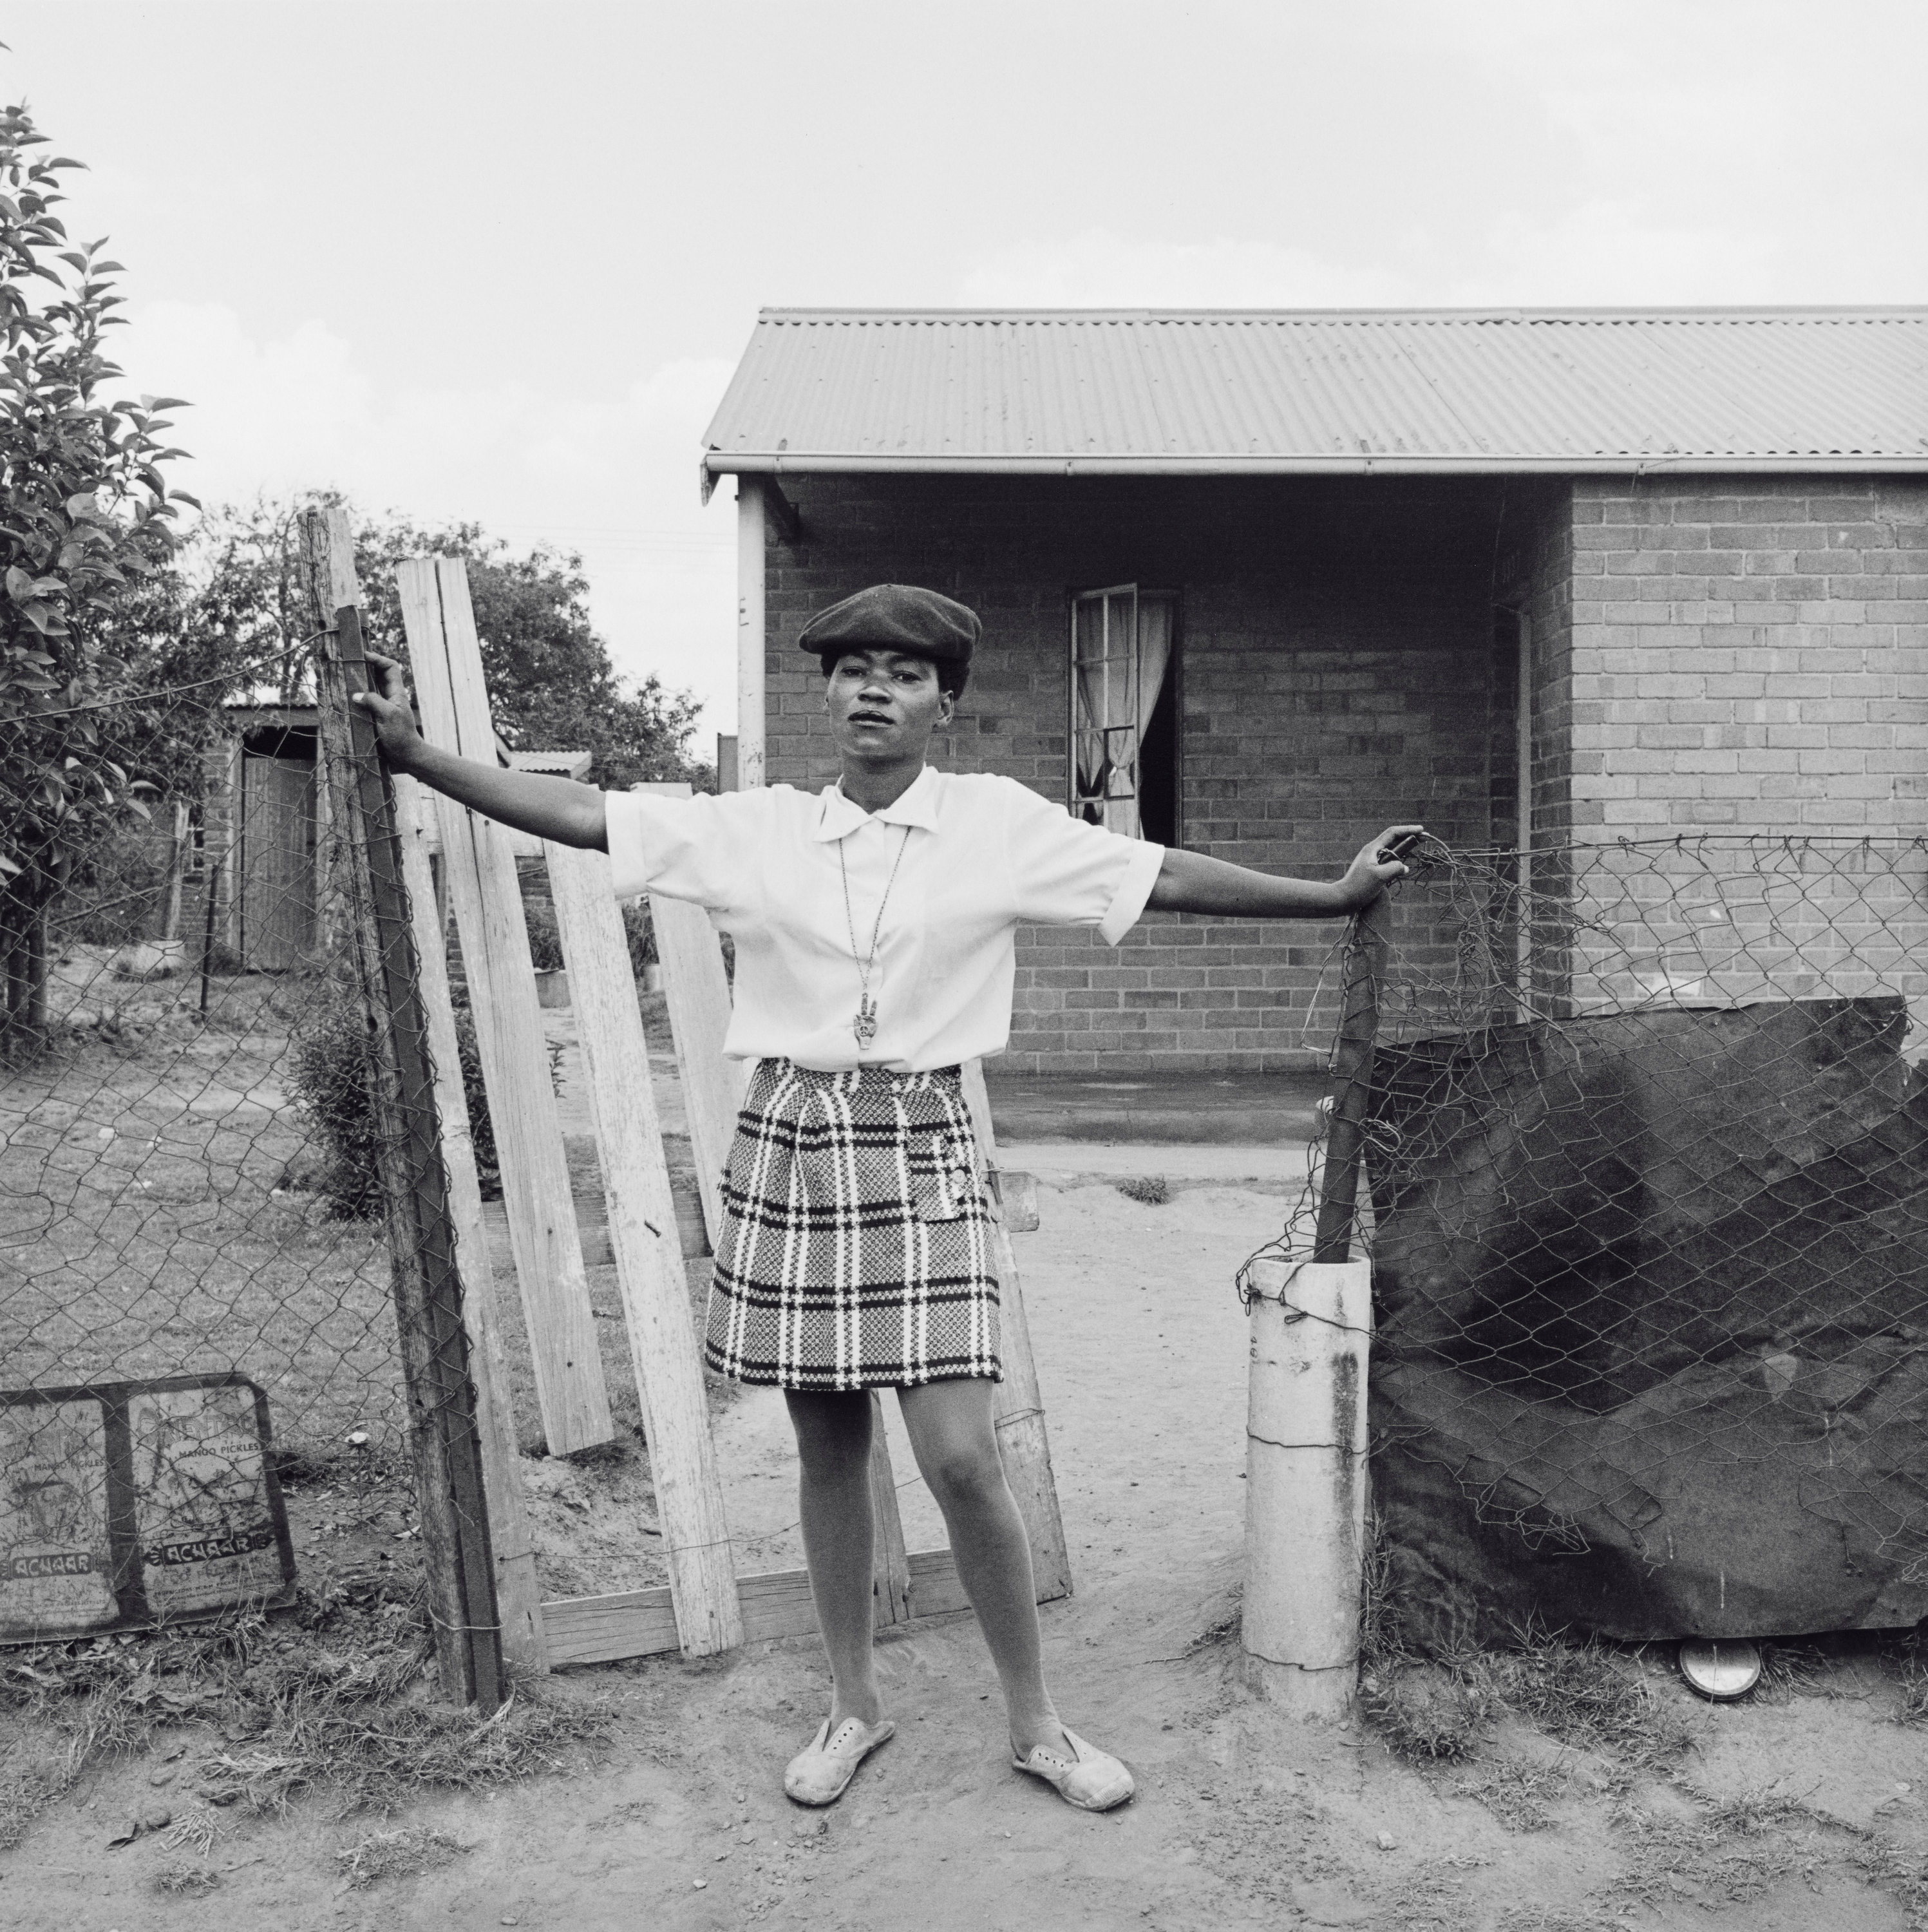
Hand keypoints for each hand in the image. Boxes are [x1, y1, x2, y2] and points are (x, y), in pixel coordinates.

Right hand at [350, 654, 424, 769]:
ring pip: (370, 688)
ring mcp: (383, 706)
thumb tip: (356, 694)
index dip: (377, 658)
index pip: (390, 667)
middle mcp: (390, 696)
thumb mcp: (388, 715)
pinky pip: (366, 702)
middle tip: (348, 664)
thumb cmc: (401, 736)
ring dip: (359, 683)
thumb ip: (373, 701)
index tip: (362, 656)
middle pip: (378, 675)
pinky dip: (357, 698)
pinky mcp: (377, 716)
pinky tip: (346, 699)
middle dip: (365, 667)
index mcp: (397, 692)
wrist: (407, 756)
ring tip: (344, 679)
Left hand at [1337, 824, 1424, 908]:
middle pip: (1393, 839)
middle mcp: (1371, 851)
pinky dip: (1398, 858)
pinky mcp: (1371, 869)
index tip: (1421, 830)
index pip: (1393, 833)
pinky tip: (1404, 862)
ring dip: (1404, 847)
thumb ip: (1395, 868)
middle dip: (1409, 837)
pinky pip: (1388, 860)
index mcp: (1372, 849)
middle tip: (1424, 837)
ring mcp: (1371, 860)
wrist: (1342, 899)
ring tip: (1417, 845)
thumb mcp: (1379, 876)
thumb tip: (1404, 867)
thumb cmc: (1359, 887)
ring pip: (1391, 850)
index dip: (1408, 830)